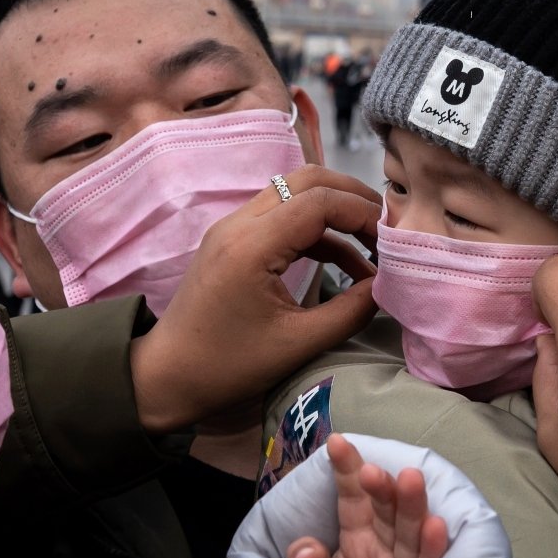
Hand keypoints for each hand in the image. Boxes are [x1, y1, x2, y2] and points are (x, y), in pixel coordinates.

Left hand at [129, 166, 380, 432]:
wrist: (166, 377)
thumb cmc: (227, 366)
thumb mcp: (298, 344)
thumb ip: (349, 311)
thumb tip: (386, 286)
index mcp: (251, 246)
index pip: (319, 201)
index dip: (363, 214)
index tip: (392, 241)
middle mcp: (239, 224)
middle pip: (307, 180)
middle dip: (353, 198)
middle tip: (386, 229)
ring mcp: (232, 228)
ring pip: (293, 192)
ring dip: (335, 211)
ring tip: (371, 245)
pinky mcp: (232, 240)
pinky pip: (281, 216)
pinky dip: (316, 230)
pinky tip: (343, 262)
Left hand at [285, 436, 449, 557]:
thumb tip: (304, 549)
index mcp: (358, 542)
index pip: (353, 501)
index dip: (346, 472)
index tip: (337, 444)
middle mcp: (384, 551)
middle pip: (385, 512)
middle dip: (381, 489)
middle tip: (371, 471)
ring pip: (411, 533)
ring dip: (412, 507)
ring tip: (409, 479)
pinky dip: (434, 549)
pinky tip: (436, 526)